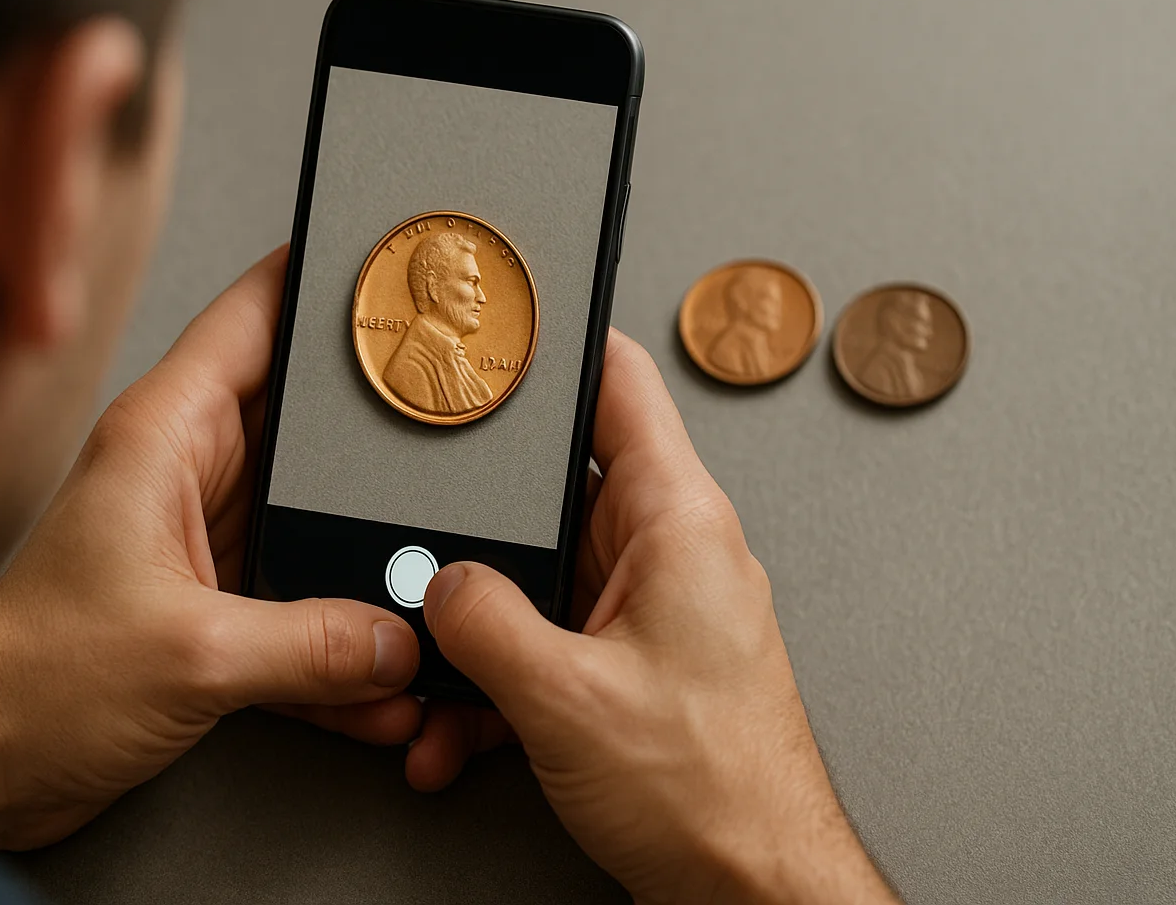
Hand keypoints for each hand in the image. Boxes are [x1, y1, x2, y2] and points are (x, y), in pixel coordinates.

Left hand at [0, 247, 422, 849]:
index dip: (325, 282)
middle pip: (308, 420)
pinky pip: (305, 598)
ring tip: (431, 577)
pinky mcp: (215, 605)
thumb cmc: (31, 682)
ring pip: (317, 515)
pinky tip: (384, 680)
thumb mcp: (193, 655)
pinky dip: (343, 639)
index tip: (396, 268)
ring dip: (367, 556)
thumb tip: (400, 640)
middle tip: (456, 424)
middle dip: (381, 431)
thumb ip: (313, 646)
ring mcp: (205, 538)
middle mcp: (187, 473)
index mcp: (164, 436)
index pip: (255, 317)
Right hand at [417, 330, 899, 904]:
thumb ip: (483, 622)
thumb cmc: (712, 793)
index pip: (620, 383)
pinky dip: (501, 678)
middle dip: (479, 522)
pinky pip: (549, 640)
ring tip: (438, 675)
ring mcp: (650, 607)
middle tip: (418, 518)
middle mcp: (668, 550)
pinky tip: (465, 728)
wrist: (757, 891)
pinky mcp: (632, 663)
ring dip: (480, 627)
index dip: (555, 345)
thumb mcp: (564, 697)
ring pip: (540, 576)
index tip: (496, 328)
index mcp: (676, 520)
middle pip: (556, 487)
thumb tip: (434, 583)